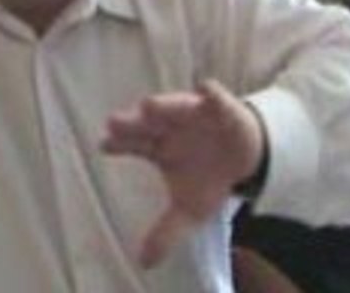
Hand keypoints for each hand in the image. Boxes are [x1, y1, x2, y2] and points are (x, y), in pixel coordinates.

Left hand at [100, 79, 265, 267]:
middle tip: (114, 123)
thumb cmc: (208, 177)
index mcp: (157, 147)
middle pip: (147, 124)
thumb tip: (144, 262)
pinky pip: (215, 98)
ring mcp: (193, 115)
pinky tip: (205, 88)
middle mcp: (170, 127)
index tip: (104, 145)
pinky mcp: (220, 108)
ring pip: (174, 107)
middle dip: (131, 122)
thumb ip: (167, 232)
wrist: (245, 159)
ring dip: (163, 105)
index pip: (132, 144)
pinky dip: (211, 93)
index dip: (118, 144)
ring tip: (148, 105)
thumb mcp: (189, 210)